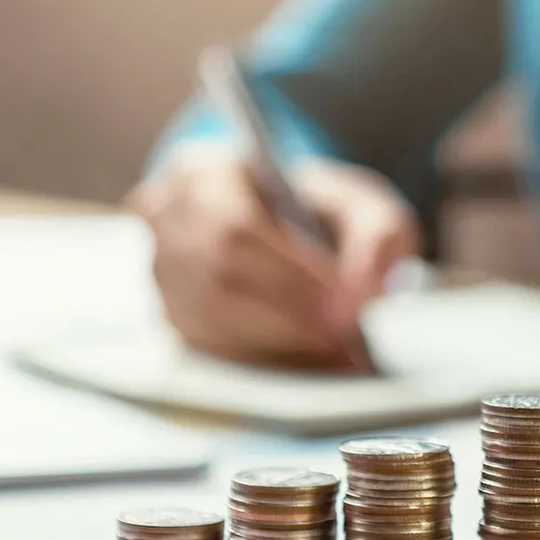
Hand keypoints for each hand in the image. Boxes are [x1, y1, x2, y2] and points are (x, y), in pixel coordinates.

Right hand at [128, 141, 418, 367]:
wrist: (282, 224)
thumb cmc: (317, 211)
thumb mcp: (361, 204)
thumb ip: (378, 234)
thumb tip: (369, 291)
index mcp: (205, 174)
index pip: (233, 229)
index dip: (289, 277)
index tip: (346, 308)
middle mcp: (167, 223)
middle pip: (216, 283)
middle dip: (288, 319)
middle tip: (347, 342)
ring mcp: (162, 276)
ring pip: (210, 326)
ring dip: (278, 349)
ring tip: (340, 358)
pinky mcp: (172, 320)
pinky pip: (211, 353)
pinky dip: (266, 365)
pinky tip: (313, 366)